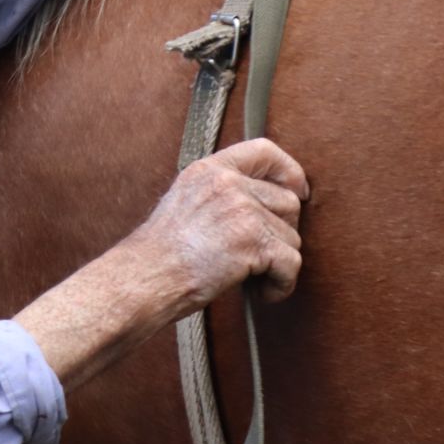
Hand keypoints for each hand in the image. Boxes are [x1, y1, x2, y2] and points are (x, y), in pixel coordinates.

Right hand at [12, 139, 308, 390]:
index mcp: (210, 170)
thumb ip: (220, 193)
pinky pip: (291, 263)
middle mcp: (228, 184)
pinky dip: (281, 285)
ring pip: (291, 237)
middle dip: (282, 233)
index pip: (265, 151)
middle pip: (288, 202)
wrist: (145, 277)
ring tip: (252, 278)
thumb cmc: (160, 253)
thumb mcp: (185, 201)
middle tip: (261, 256)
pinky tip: (261, 292)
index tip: (298, 192)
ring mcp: (242, 211)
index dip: (289, 171)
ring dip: (278, 264)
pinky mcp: (252, 242)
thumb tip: (263, 201)